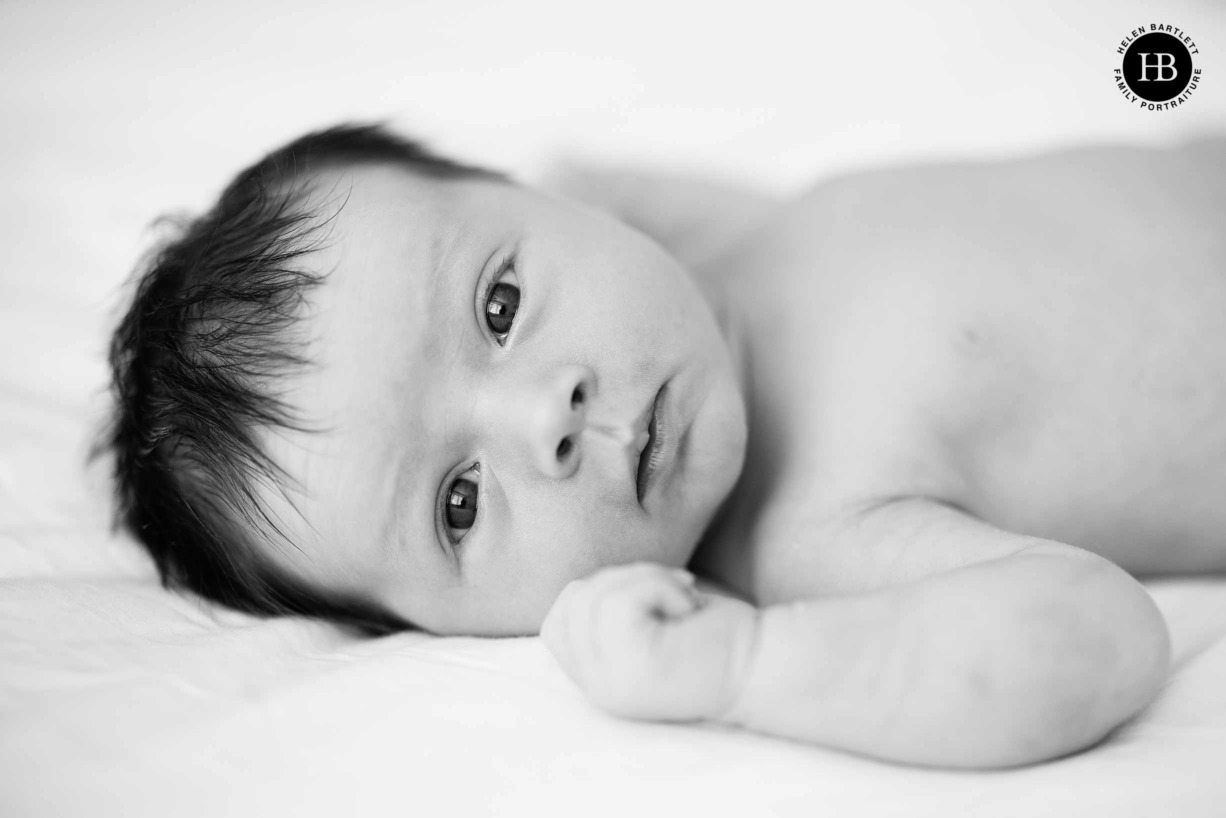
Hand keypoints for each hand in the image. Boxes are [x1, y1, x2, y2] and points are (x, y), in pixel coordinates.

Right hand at [540, 562, 759, 722]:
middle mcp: (599, 690)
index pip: (555, 623)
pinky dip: (657, 585)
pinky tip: (688, 608)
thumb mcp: (646, 620)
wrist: (768, 663)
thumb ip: (607, 609)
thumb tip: (580, 582)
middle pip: (571, 603)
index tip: (650, 595)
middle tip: (672, 593)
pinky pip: (619, 602)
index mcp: (599, 679)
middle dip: (622, 578)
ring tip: (682, 601)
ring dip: (645, 579)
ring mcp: (613, 685)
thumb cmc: (714, 633)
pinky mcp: (636, 671)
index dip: (596, 591)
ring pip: (594, 598)